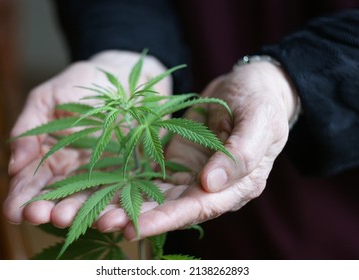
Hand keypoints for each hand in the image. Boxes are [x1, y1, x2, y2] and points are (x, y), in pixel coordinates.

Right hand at [4, 50, 170, 225]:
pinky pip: (124, 191)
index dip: (22, 197)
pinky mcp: (132, 172)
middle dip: (50, 208)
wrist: (126, 77)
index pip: (33, 182)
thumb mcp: (49, 98)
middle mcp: (77, 171)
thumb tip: (14, 166)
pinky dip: (117, 204)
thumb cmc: (83, 83)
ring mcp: (105, 173)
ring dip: (80, 212)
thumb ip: (29, 128)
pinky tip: (111, 214)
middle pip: (61, 196)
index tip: (15, 211)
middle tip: (43, 217)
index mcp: (52, 156)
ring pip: (90, 199)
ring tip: (69, 219)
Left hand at [95, 61, 299, 239]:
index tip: (135, 226)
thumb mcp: (259, 121)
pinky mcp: (178, 162)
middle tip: (102, 223)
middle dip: (138, 217)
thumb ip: (242, 153)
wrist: (250, 86)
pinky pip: (153, 176)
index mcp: (238, 185)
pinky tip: (106, 189)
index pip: (199, 208)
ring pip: (158, 196)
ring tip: (96, 212)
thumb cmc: (262, 102)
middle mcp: (213, 187)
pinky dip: (130, 184)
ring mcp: (193, 175)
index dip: (167, 219)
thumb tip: (211, 183)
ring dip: (128, 205)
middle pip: (173, 209)